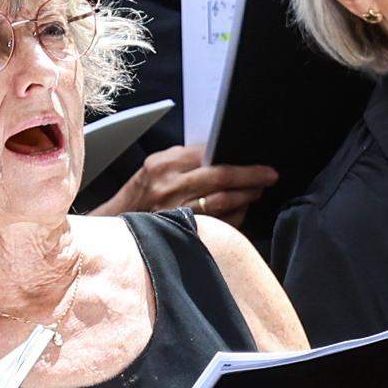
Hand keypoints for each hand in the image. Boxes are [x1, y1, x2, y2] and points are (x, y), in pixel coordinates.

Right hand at [100, 143, 277, 220]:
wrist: (118, 226)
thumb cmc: (142, 194)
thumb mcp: (156, 168)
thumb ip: (185, 159)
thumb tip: (223, 155)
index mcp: (163, 165)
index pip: (208, 156)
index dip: (237, 159)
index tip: (259, 161)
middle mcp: (169, 187)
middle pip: (221, 178)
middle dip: (250, 176)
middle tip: (269, 175)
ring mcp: (176, 212)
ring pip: (224, 203)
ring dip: (246, 197)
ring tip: (257, 191)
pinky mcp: (184, 232)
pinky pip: (220, 224)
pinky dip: (235, 217)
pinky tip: (240, 211)